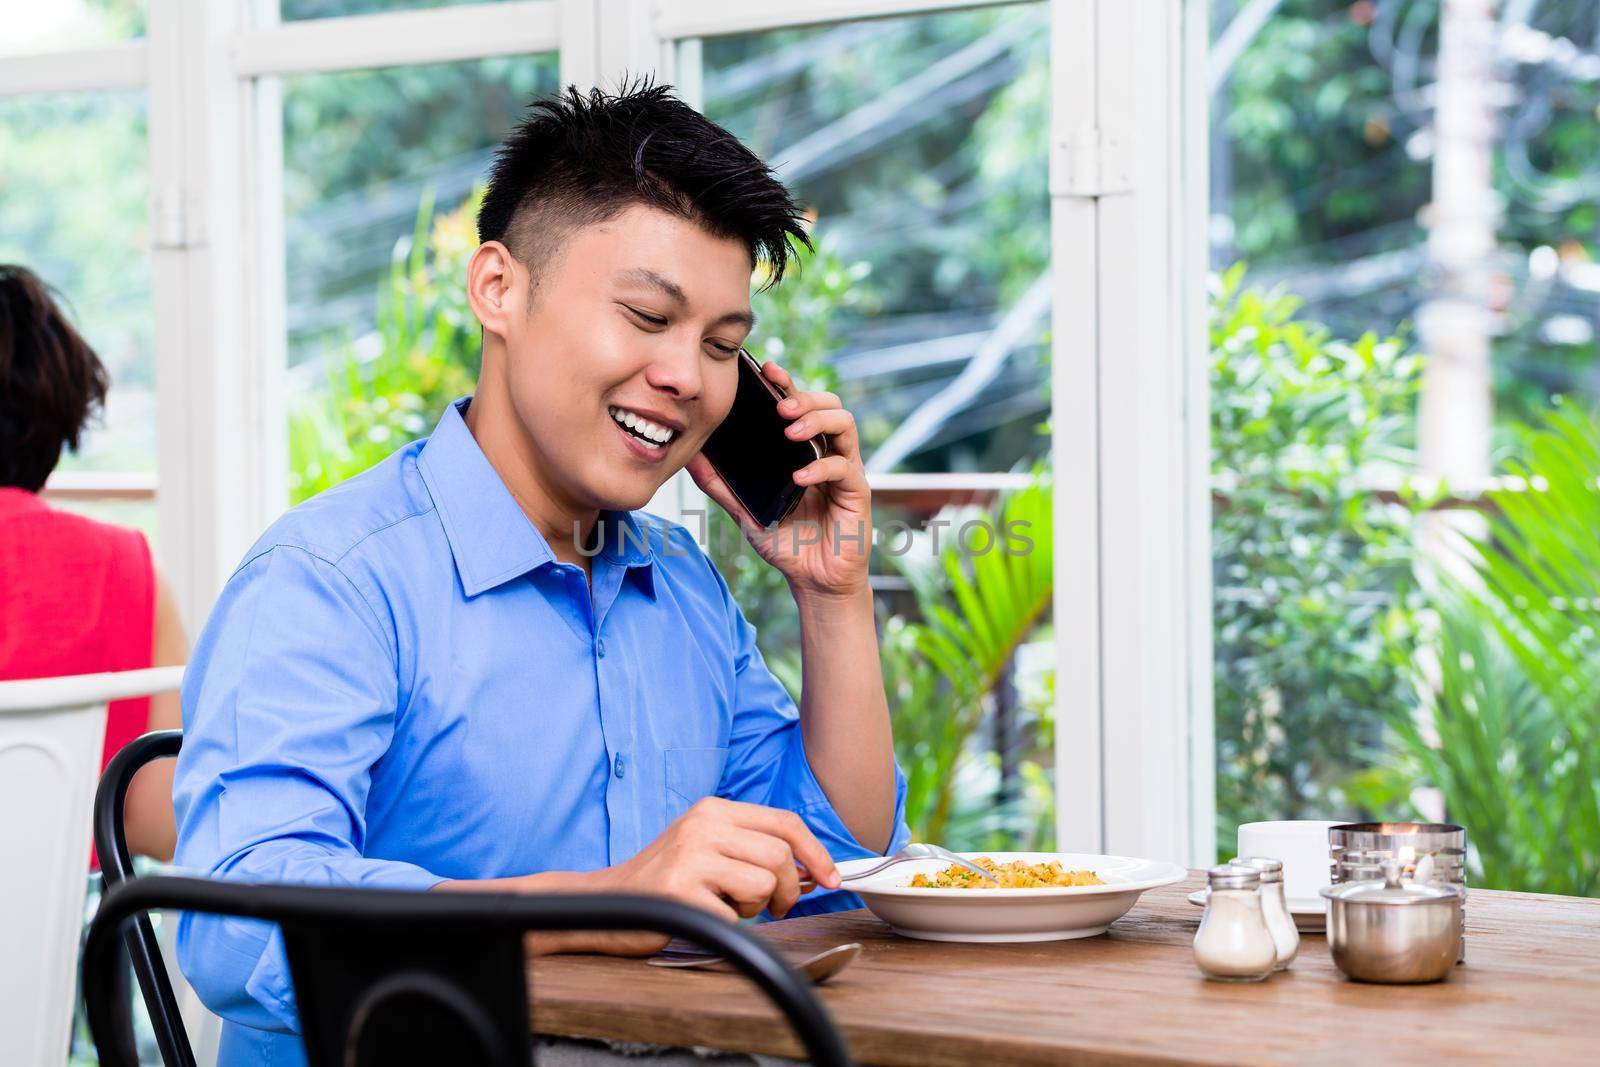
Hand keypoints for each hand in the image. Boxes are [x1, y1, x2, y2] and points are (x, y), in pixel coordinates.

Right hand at [578, 797, 841, 955]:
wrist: (609, 903)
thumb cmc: (667, 880)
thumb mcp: (708, 846)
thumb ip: (753, 849)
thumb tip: (813, 871)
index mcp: (713, 809)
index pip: (784, 821)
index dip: (816, 852)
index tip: (830, 878)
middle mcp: (701, 825)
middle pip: (780, 856)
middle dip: (788, 891)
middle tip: (772, 907)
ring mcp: (689, 857)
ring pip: (763, 884)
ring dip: (755, 908)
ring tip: (728, 906)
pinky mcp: (679, 892)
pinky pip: (735, 916)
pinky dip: (729, 925)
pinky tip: (705, 916)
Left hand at [687, 360, 871, 599]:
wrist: (813, 580)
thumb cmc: (786, 542)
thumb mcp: (745, 510)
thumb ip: (720, 484)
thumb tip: (689, 458)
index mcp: (804, 450)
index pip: (800, 405)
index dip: (786, 383)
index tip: (765, 370)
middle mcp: (828, 454)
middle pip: (830, 404)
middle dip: (805, 397)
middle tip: (780, 407)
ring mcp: (845, 471)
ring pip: (845, 424)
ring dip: (818, 421)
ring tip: (792, 432)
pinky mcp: (857, 493)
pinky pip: (844, 467)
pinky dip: (820, 468)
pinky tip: (799, 477)